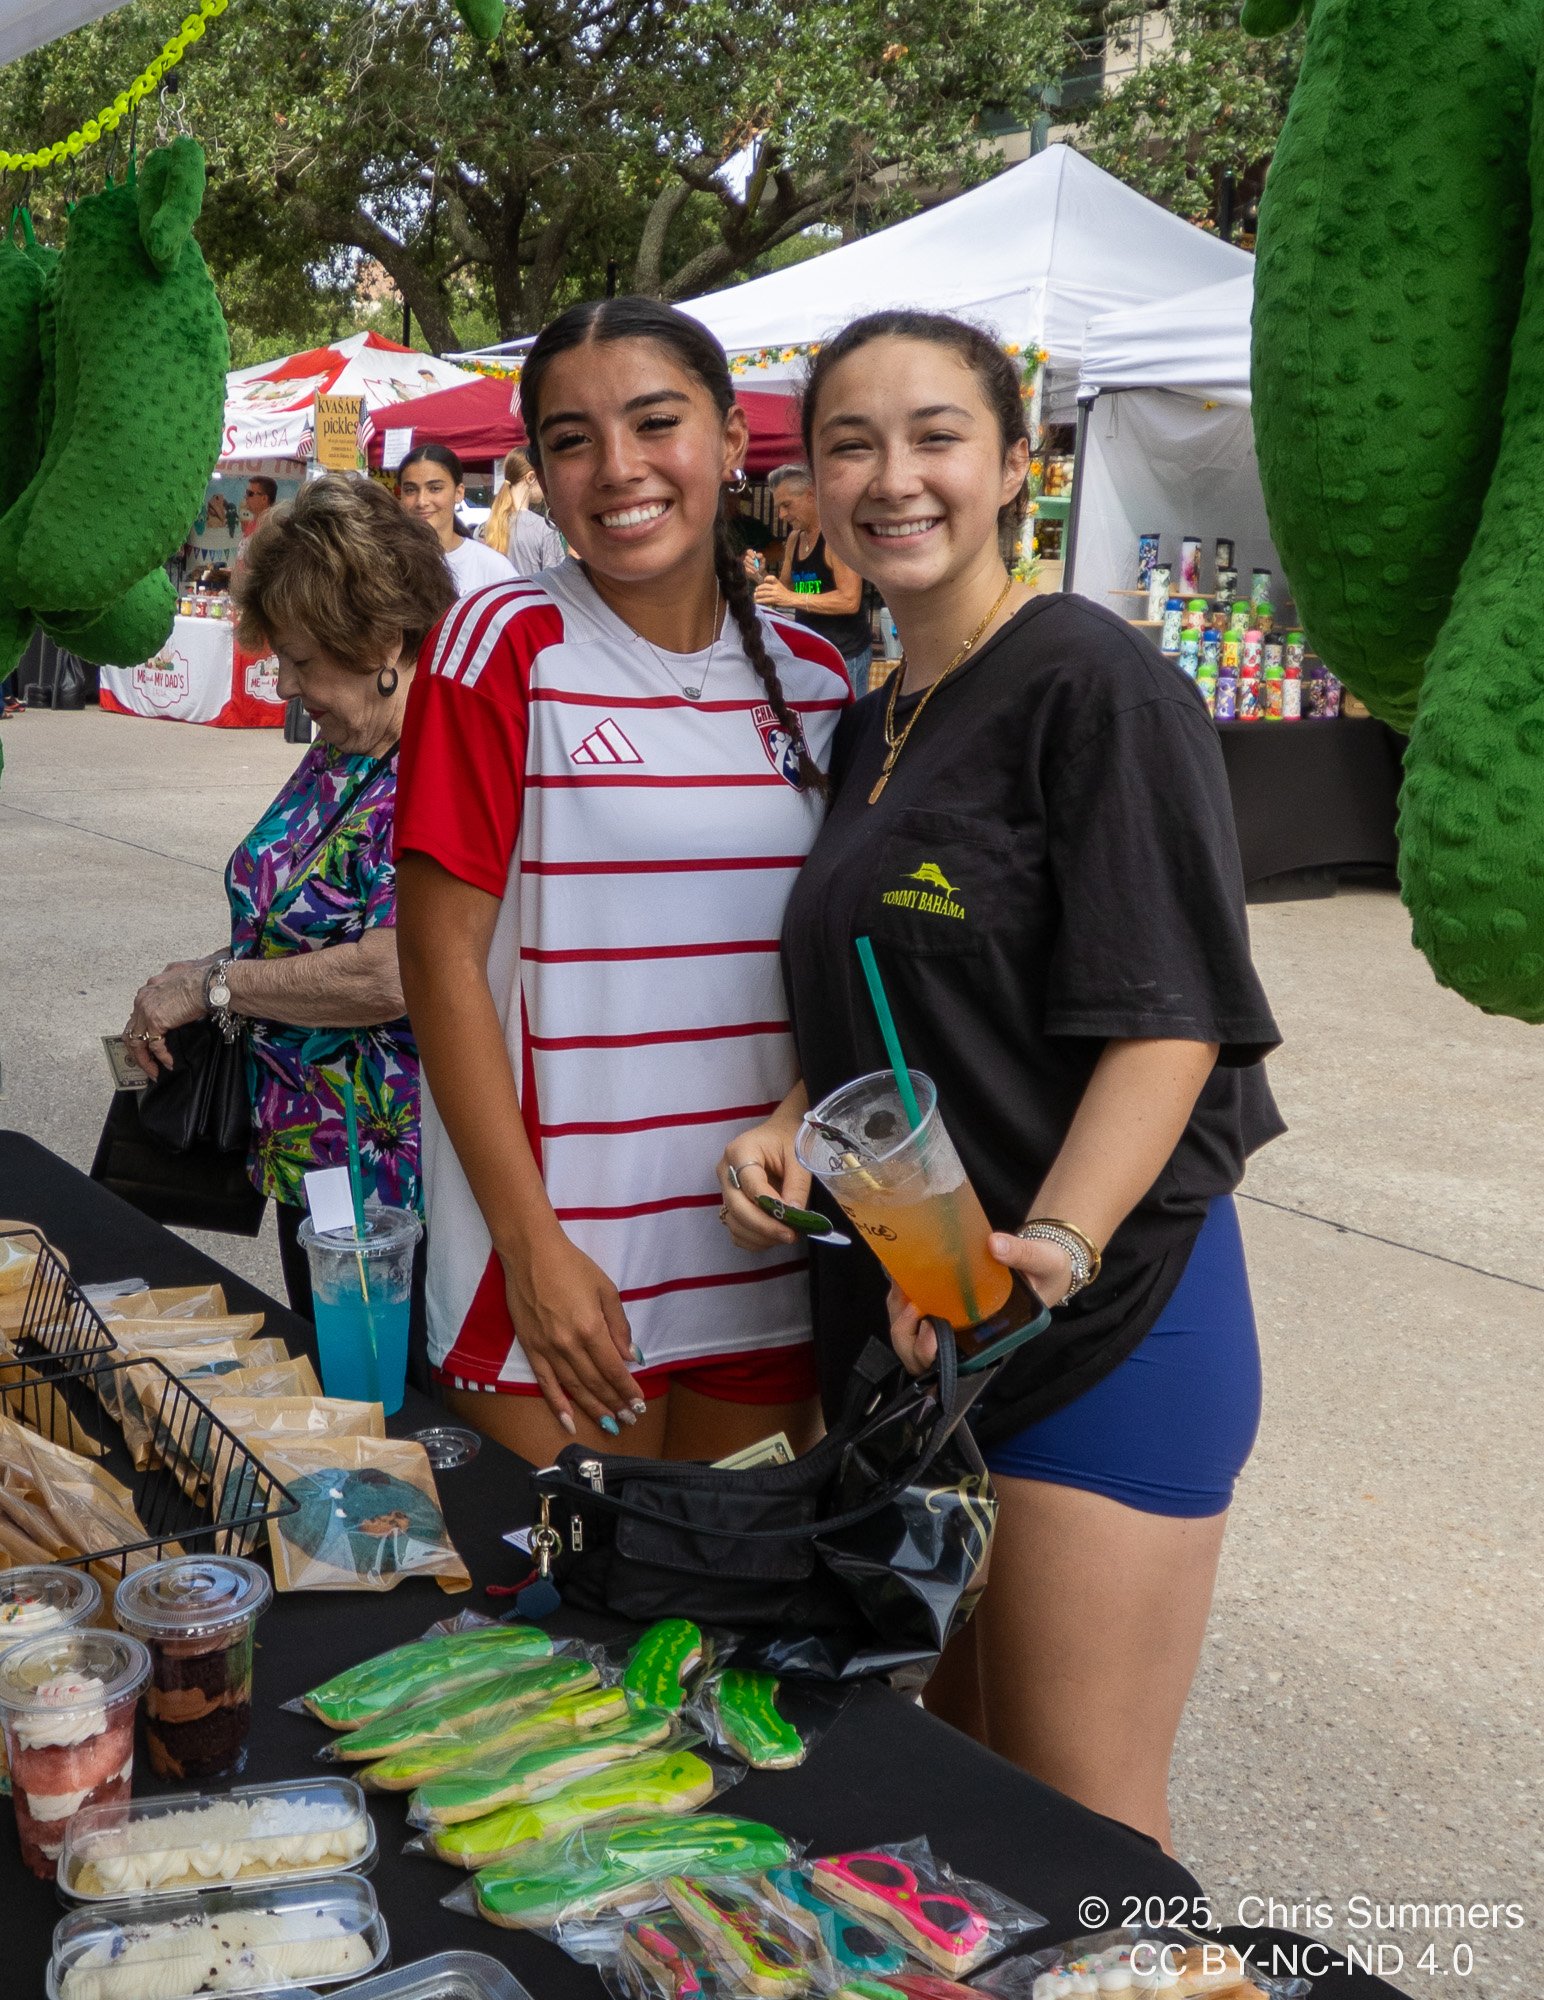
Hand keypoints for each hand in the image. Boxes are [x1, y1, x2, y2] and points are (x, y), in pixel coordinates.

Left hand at [123, 957, 216, 1077]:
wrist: (209, 983)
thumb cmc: (204, 978)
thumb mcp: (183, 973)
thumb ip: (174, 979)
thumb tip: (176, 977)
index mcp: (149, 988)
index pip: (137, 1015)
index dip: (142, 1032)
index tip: (148, 1045)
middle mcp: (142, 998)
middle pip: (131, 1030)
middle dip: (137, 1051)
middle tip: (146, 1064)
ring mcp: (146, 1010)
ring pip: (136, 1041)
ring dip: (144, 1060)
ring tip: (153, 1071)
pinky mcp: (155, 1021)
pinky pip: (154, 1046)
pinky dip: (161, 1057)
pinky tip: (169, 1063)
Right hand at [500, 1226, 642, 1435]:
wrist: (530, 1253)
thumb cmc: (572, 1266)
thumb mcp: (606, 1289)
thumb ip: (619, 1325)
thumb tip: (631, 1356)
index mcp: (590, 1328)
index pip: (613, 1369)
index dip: (627, 1389)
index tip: (639, 1403)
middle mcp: (569, 1344)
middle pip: (596, 1383)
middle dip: (615, 1403)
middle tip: (630, 1419)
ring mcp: (547, 1349)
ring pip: (574, 1388)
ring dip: (593, 1408)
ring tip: (610, 1424)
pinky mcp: (531, 1348)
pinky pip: (545, 1383)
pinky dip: (558, 1405)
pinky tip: (569, 1421)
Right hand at [717, 1101, 811, 1250]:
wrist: (780, 1133)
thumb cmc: (789, 1140)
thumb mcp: (799, 1156)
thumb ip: (797, 1185)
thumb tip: (795, 1216)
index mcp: (740, 1151)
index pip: (751, 1185)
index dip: (771, 1207)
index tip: (794, 1221)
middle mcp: (726, 1171)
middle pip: (737, 1207)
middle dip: (765, 1227)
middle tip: (791, 1235)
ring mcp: (725, 1189)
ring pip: (734, 1223)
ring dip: (761, 1236)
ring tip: (787, 1235)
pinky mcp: (730, 1204)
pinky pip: (736, 1230)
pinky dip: (754, 1240)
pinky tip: (774, 1236)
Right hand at [741, 551, 764, 578]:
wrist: (761, 572)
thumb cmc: (761, 564)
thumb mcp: (763, 560)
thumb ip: (760, 556)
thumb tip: (756, 556)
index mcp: (752, 554)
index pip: (749, 551)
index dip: (751, 554)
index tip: (754, 557)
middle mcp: (748, 558)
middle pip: (746, 557)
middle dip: (750, 561)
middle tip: (754, 563)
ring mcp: (746, 564)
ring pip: (746, 564)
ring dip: (752, 567)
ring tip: (757, 569)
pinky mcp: (746, 569)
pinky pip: (747, 569)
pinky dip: (752, 571)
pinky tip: (755, 572)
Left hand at [753, 579, 793, 609]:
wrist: (792, 599)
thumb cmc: (786, 594)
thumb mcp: (781, 587)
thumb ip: (774, 587)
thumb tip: (764, 589)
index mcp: (778, 583)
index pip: (771, 578)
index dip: (767, 578)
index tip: (764, 580)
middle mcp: (776, 587)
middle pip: (765, 586)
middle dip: (759, 588)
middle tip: (756, 590)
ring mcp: (775, 594)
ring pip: (764, 593)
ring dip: (758, 595)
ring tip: (755, 596)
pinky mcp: (775, 600)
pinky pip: (765, 600)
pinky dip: (760, 601)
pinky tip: (757, 601)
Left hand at [886, 1233, 1073, 1374]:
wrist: (1044, 1261)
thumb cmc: (1047, 1270)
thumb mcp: (1044, 1261)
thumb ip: (1022, 1255)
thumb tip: (994, 1244)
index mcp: (989, 1339)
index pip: (948, 1363)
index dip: (927, 1352)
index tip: (928, 1329)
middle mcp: (965, 1338)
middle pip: (918, 1355)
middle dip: (905, 1332)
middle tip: (908, 1301)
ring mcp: (950, 1322)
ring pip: (909, 1334)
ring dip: (899, 1312)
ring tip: (902, 1284)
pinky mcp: (942, 1304)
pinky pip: (912, 1310)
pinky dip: (903, 1297)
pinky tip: (904, 1274)